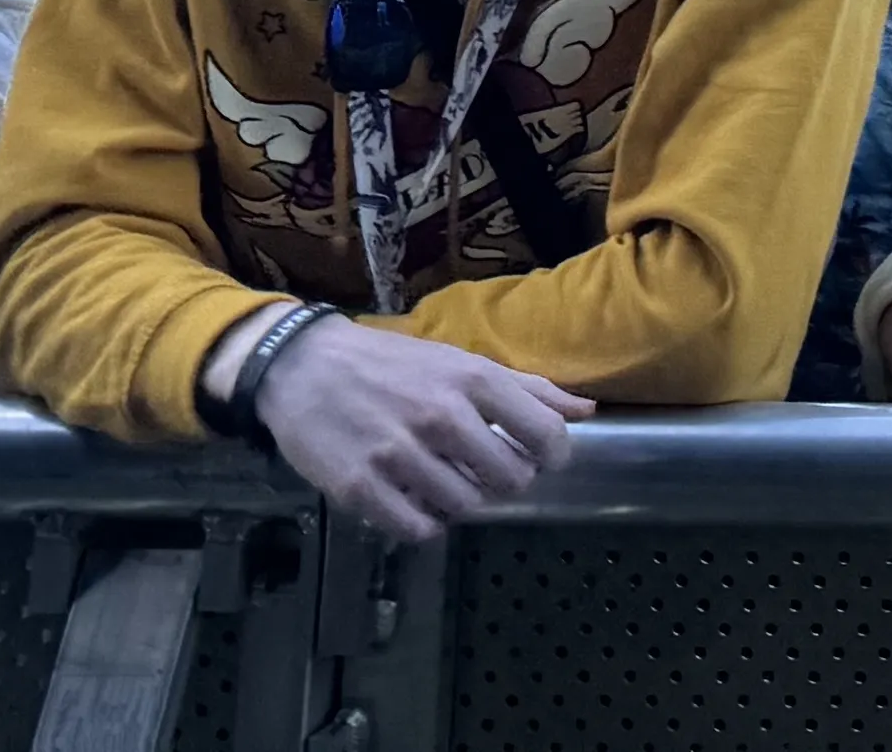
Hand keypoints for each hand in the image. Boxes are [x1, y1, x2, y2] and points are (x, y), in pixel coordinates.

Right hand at [246, 314, 589, 546]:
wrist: (305, 366)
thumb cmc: (392, 363)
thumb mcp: (461, 362)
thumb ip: (526, 389)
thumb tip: (586, 411)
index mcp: (472, 380)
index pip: (544, 433)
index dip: (553, 455)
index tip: (543, 460)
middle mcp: (440, 417)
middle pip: (509, 479)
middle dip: (508, 483)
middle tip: (489, 474)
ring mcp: (399, 454)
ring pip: (465, 506)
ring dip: (465, 503)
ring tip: (449, 484)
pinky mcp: (360, 487)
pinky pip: (417, 528)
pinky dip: (426, 524)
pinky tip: (418, 504)